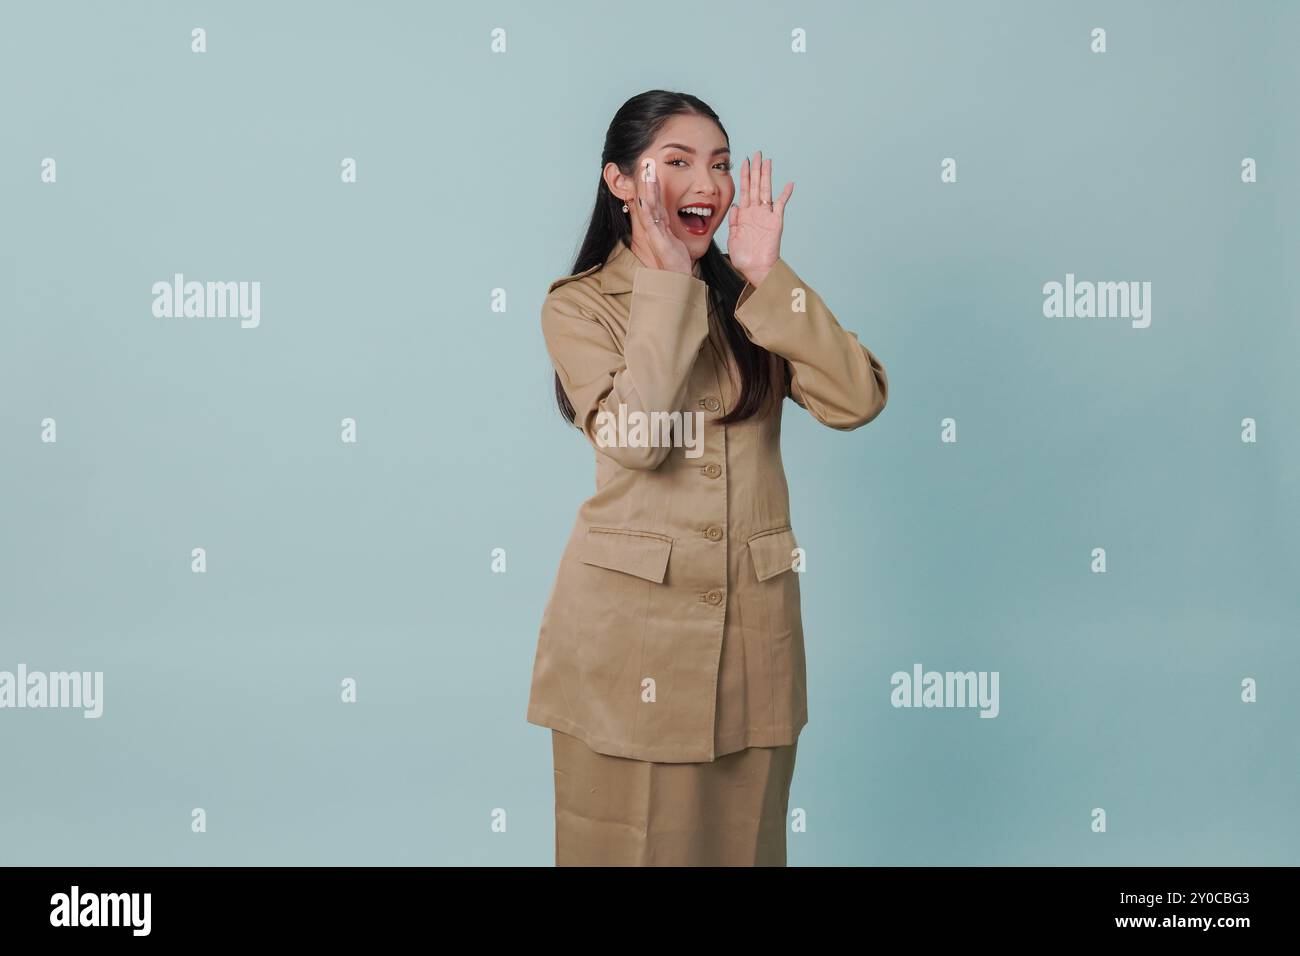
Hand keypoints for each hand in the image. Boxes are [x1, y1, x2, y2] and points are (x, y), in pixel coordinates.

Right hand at [630, 158, 691, 274]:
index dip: (653, 183)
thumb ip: (674, 224)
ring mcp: (654, 233)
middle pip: (648, 199)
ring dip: (646, 190)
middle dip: (647, 180)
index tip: (652, 167)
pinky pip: (651, 223)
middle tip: (646, 162)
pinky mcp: (657, 241)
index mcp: (660, 223)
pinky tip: (644, 199)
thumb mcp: (676, 236)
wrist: (678, 278)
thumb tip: (681, 212)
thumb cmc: (677, 259)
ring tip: (646, 173)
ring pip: (648, 207)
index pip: (655, 199)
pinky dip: (647, 210)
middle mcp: (654, 226)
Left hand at [726, 149, 792, 287]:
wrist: (755, 270)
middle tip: (757, 154)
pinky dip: (785, 195)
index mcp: (744, 215)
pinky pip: (781, 206)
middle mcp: (756, 212)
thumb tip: (735, 206)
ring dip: (767, 176)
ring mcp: (766, 216)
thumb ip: (733, 221)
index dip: (743, 175)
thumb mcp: (733, 238)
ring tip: (768, 161)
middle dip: (756, 169)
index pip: (744, 190)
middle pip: (756, 186)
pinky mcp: (775, 222)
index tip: (743, 161)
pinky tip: (789, 184)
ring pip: (766, 191)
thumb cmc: (744, 257)